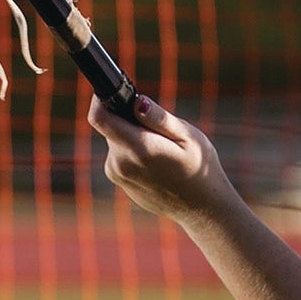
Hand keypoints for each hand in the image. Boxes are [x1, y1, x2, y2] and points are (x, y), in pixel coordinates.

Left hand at [86, 94, 237, 227]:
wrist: (201, 207)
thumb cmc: (199, 168)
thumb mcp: (187, 136)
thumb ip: (159, 118)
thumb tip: (136, 102)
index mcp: (138, 148)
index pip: (99, 117)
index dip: (101, 99)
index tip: (114, 91)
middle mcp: (121, 164)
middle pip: (111, 126)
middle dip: (128, 119)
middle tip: (158, 128)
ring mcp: (118, 175)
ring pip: (116, 140)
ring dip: (132, 136)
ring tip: (162, 148)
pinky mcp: (120, 182)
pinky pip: (120, 156)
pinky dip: (134, 151)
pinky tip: (157, 162)